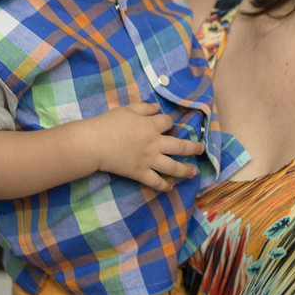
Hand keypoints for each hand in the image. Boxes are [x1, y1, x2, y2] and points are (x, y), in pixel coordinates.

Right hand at [86, 103, 202, 191]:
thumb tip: (156, 108)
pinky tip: (170, 187)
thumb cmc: (108, 123)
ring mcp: (149, 160)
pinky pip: (156, 181)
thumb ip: (144, 107)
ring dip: (185, 170)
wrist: (94, 143)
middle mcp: (155, 143)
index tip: (168, 124)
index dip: (169, 122)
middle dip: (193, 147)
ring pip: (173, 167)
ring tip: (193, 172)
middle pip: (180, 146)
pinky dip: (164, 185)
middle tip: (201, 149)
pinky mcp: (140, 173)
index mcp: (151, 125)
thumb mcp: (127, 109)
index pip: (169, 122)